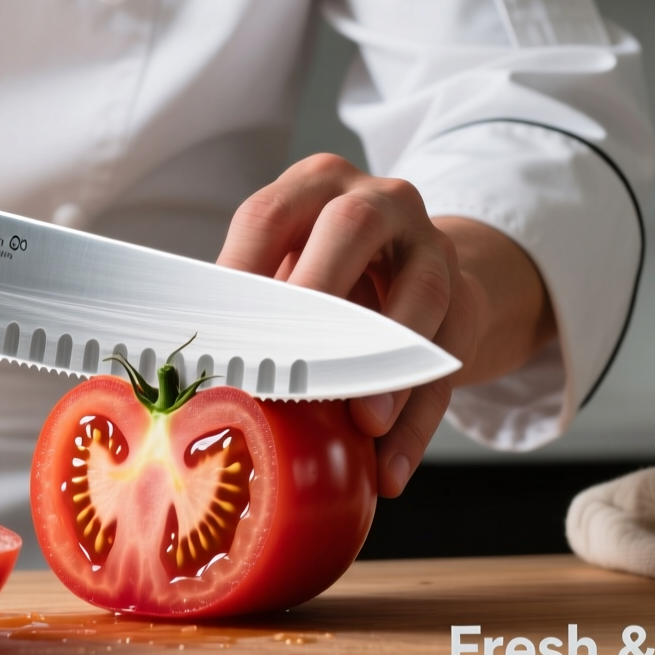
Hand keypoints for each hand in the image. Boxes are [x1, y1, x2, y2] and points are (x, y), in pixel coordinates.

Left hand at [216, 155, 554, 496]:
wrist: (412, 264)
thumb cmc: (324, 272)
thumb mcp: (287, 267)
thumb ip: (250, 306)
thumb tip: (187, 379)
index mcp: (314, 185)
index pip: (269, 215)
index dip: (240, 272)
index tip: (220, 340)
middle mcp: (378, 200)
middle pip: (354, 226)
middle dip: (320, 290)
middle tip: (293, 360)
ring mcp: (431, 245)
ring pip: (423, 292)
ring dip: (388, 365)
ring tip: (362, 423)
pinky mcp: (467, 298)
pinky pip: (447, 361)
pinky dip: (417, 424)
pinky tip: (389, 468)